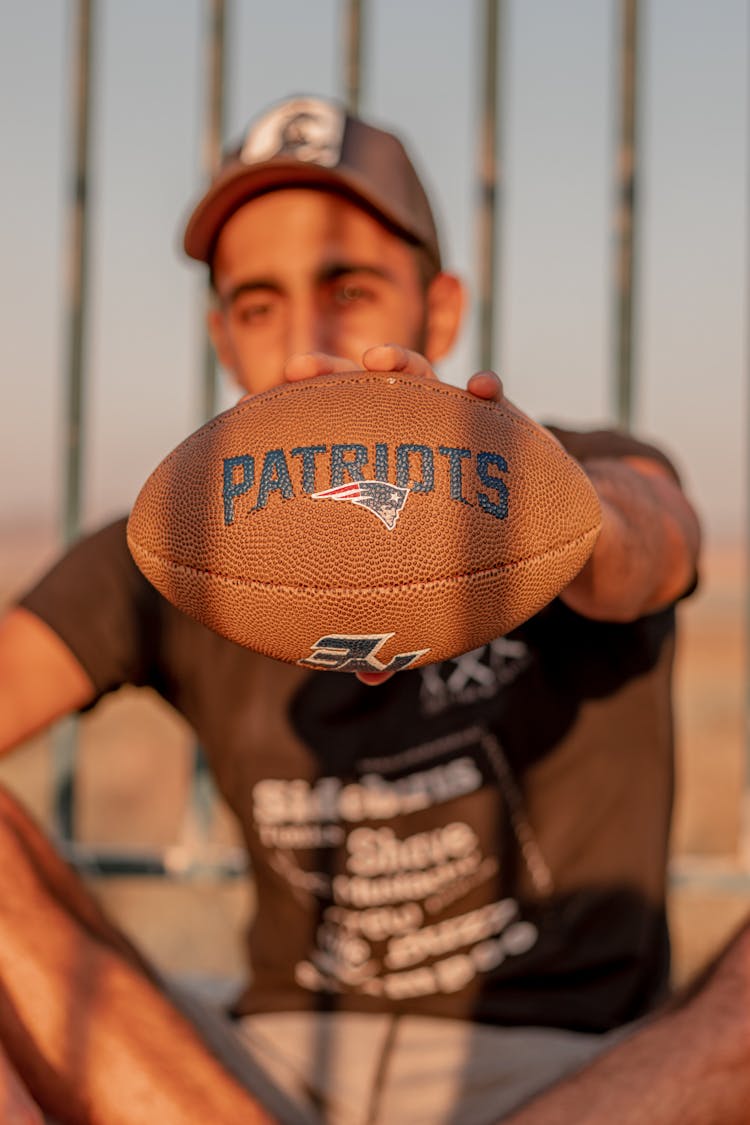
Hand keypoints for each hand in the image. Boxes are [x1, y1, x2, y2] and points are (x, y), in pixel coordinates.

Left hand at [283, 349, 503, 684]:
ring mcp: (458, 424)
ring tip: (378, 358)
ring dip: (402, 361)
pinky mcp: (506, 422)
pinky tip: (484, 388)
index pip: (333, 439)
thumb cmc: (478, 555)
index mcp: (387, 469)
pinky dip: (490, 390)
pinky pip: (498, 399)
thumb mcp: (439, 587)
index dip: (293, 425)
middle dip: (329, 373)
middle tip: (294, 369)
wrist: (551, 535)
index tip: (250, 415)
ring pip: (424, 379)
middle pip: (362, 394)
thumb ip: (404, 619)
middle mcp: (415, 437)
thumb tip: (365, 679)